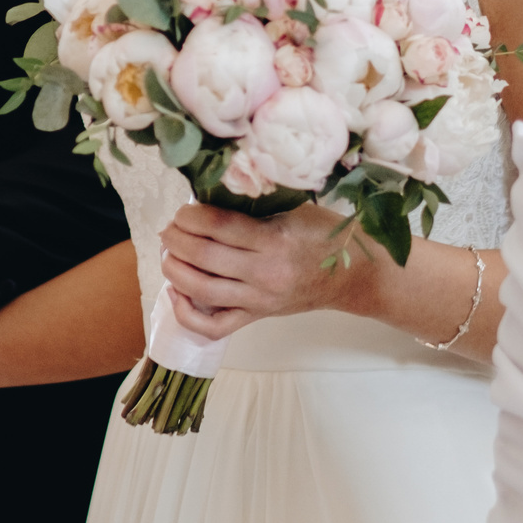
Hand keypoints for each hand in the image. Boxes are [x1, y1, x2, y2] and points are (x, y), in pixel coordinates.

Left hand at [159, 202, 357, 341]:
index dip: (190, 216)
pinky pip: (213, 326)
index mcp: (274, 240)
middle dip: (176, 239)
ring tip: (169, 252)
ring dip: (174, 269)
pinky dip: (186, 313)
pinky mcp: (256, 317)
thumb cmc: (325, 234)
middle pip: (204, 256)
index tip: (182, 210)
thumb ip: (254, 204)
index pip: (218, 226)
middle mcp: (264, 273)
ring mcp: (258, 300)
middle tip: (170, 228)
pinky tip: (177, 291)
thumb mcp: (294, 208)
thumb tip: (208, 195)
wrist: (353, 276)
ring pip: (201, 290)